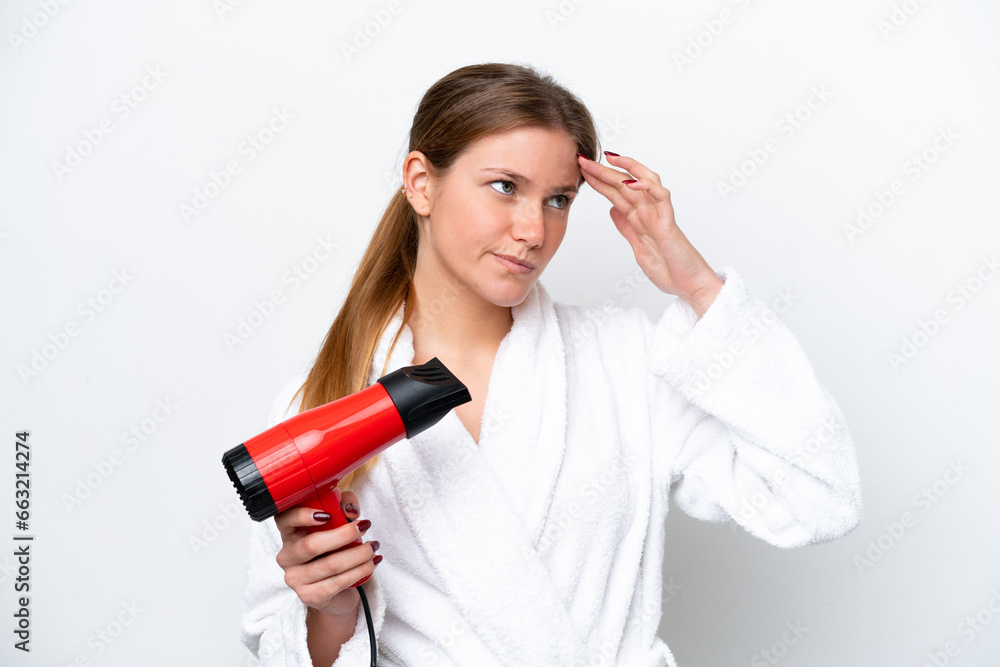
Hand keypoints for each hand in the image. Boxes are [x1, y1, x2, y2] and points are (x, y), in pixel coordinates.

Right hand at [273, 491, 380, 617]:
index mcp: (290, 535)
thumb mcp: (338, 524)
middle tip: (364, 526)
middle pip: (311, 544)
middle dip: (343, 534)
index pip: (284, 520)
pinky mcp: (311, 596)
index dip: (301, 515)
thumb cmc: (334, 552)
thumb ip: (343, 508)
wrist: (335, 592)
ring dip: (358, 554)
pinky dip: (360, 570)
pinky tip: (372, 562)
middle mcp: (287, 557)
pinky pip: (339, 582)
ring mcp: (296, 579)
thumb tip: (350, 510)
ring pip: (330, 564)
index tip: (327, 514)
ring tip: (373, 547)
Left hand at [578, 151, 723, 317]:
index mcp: (640, 218)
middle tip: (583, 159)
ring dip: (625, 169)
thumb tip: (613, 211)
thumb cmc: (670, 269)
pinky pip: (661, 197)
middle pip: (624, 184)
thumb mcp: (638, 248)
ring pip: (643, 182)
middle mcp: (649, 212)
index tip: (581, 170)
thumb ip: (627, 228)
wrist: (690, 286)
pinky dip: (647, 187)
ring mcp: (659, 215)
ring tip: (608, 158)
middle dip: (603, 170)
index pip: (616, 193)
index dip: (599, 181)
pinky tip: (630, 182)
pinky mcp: (669, 222)